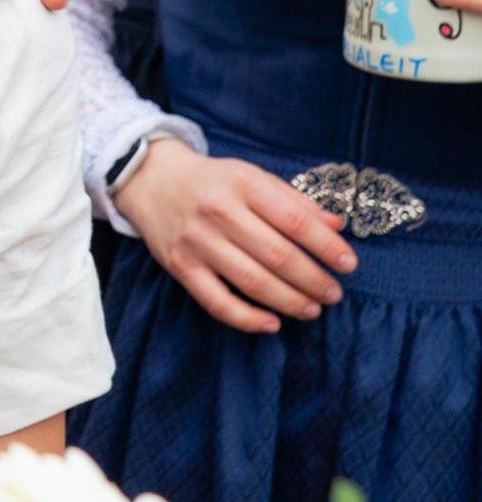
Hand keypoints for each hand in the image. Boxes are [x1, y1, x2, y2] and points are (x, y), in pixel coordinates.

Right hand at [119, 135, 356, 335]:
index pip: (295, 220)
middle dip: (313, 280)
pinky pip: (217, 302)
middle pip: (276, 255)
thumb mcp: (253, 177)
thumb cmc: (213, 181)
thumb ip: (295, 201)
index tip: (349, 264)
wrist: (152, 181)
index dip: (326, 247)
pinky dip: (247, 319)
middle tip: (334, 294)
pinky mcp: (180, 267)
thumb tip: (336, 226)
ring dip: (289, 301)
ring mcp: (197, 242)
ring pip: (251, 281)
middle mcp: (218, 212)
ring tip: (312, 309)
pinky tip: (272, 324)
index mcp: (243, 184)